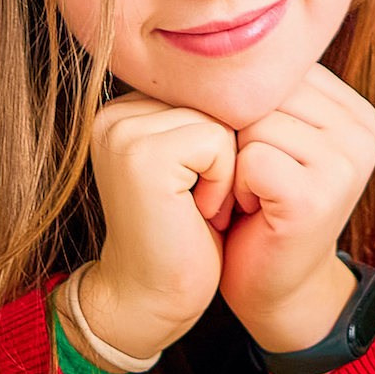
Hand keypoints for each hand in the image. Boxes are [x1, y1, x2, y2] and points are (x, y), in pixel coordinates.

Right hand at [82, 95, 237, 360]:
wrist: (152, 299)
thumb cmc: (185, 236)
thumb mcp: (196, 165)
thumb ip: (203, 116)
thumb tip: (259, 73)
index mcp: (126, 109)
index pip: (207, 92)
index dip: (223, 142)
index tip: (200, 187)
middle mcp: (115, 112)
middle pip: (214, 101)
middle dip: (226, 155)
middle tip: (200, 202)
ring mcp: (123, 130)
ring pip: (219, 120)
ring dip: (227, 171)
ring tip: (199, 207)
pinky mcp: (142, 153)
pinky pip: (217, 141)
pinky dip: (222, 181)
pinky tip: (198, 213)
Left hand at [219, 65, 374, 352]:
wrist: (276, 290)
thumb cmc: (263, 206)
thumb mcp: (277, 137)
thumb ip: (274, 91)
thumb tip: (229, 28)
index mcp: (355, 110)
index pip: (279, 70)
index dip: (248, 111)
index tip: (259, 155)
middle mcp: (363, 131)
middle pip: (264, 92)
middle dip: (239, 135)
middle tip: (251, 180)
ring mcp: (347, 163)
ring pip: (254, 122)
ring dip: (234, 162)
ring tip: (253, 194)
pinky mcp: (320, 194)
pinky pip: (250, 158)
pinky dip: (235, 186)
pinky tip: (252, 211)